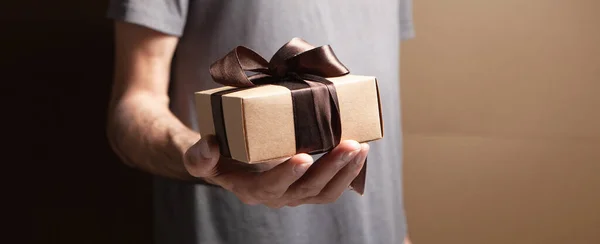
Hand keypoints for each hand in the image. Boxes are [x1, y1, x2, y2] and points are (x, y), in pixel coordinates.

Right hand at [183, 135, 368, 207]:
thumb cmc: (217, 158)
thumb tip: (210, 145)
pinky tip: (360, 153)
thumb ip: (199, 156)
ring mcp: (295, 194)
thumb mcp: (199, 157)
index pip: (269, 187)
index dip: (286, 175)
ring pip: (325, 192)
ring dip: (346, 172)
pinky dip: (349, 173)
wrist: (230, 163)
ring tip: (361, 148)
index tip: (303, 157)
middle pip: (307, 190)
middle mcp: (276, 196)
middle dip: (331, 168)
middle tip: (349, 145)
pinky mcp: (309, 187)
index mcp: (250, 189)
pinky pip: (332, 187)